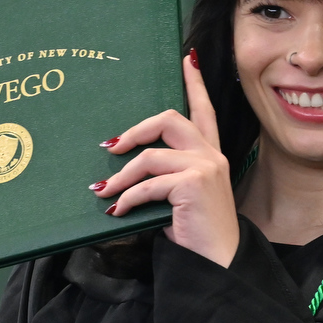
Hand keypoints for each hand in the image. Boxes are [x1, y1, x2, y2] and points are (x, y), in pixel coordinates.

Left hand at [95, 52, 239, 266]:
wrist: (218, 262)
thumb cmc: (196, 234)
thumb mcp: (179, 198)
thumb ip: (163, 176)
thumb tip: (122, 167)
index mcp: (210, 155)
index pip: (204, 111)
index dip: (194, 84)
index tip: (186, 59)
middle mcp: (211, 155)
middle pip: (169, 120)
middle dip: (134, 131)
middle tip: (110, 148)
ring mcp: (204, 167)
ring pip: (150, 156)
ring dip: (120, 176)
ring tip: (104, 193)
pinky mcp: (193, 183)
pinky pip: (148, 184)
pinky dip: (127, 198)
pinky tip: (117, 212)